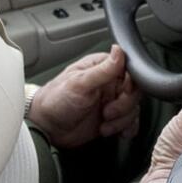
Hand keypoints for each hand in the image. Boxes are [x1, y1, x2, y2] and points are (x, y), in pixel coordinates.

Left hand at [27, 45, 141, 148]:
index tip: (123, 93)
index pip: (130, 70)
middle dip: (124, 106)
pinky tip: (115, 131)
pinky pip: (130, 123)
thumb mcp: (79, 83)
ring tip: (103, 123)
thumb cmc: (56, 100)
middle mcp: (109, 83)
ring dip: (122, 120)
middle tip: (107, 112)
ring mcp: (111, 101)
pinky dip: (126, 129)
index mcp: (102, 68)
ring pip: (133, 109)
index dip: (131, 84)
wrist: (46, 126)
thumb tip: (119, 50)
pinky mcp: (111, 119)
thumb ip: (102, 70)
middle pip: (135, 92)